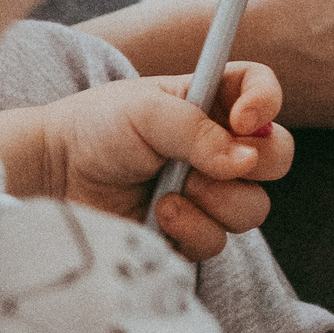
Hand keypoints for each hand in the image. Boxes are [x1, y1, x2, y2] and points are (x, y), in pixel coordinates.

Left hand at [0, 67, 293, 262]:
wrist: (56, 175)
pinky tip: (159, 214)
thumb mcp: (146, 111)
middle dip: (255, 163)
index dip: (267, 103)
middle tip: (218, 165)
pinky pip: (217, 241)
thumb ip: (197, 130)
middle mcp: (220, 146)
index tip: (246, 119)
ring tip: (171, 191)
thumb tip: (244, 159)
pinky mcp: (191, 231)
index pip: (265, 92)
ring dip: (216, 201)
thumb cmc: (98, 127)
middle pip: (277, 157)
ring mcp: (208, 191)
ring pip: (253, 207)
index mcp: (214, 100)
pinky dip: (191, 230)